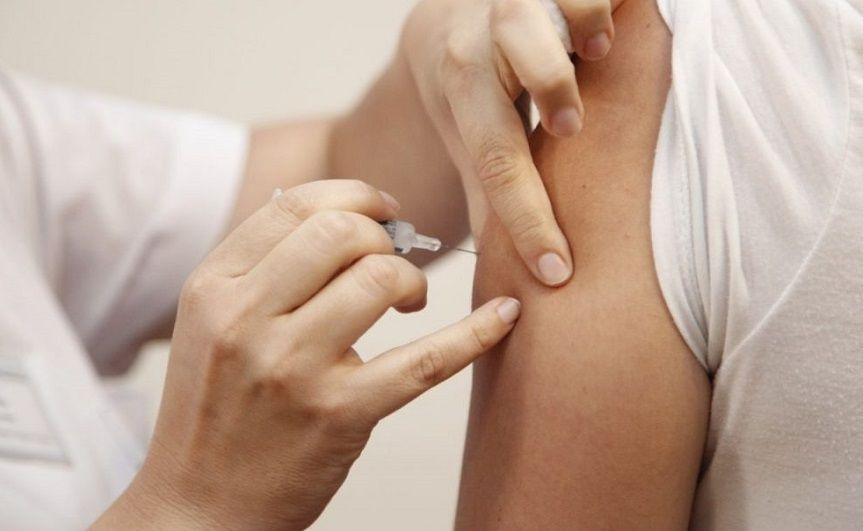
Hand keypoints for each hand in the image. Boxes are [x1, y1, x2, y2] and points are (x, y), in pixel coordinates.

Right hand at [94, 180, 519, 529]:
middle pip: (342, 231)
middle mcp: (246, 319)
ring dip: (411, 280)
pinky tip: (503, 316)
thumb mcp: (210, 325)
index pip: (294, 206)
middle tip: (394, 262)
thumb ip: (262, 268)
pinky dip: (475, 333)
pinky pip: (426, 360)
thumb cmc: (216, 411)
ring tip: (409, 302)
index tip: (384, 212)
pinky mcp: (340, 414)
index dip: (355, 196)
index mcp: (213, 288)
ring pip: (381, 277)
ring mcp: (293, 367)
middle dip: (385, 236)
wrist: (200, 508)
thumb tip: (348, 216)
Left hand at [400, 0, 618, 285]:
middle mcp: (489, 32)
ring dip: (588, 28)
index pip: (495, 158)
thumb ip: (487, 188)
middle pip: (527, 54)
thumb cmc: (465, 86)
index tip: (557, 270)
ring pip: (567, 4)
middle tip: (569, 125)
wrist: (447, 16)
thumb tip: (500, 269)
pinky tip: (613, 25)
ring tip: (597, 51)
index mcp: (462, 82)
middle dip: (552, 87)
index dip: (528, 220)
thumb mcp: (462, 134)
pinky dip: (611, 4)